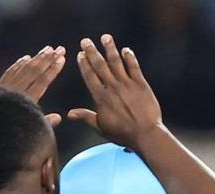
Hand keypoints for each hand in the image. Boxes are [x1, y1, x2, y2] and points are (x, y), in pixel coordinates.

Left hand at [0, 46, 65, 126]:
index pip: (42, 81)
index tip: (62, 59)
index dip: (53, 70)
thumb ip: (45, 123)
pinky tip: (26, 58)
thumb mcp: (30, 132)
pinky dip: (18, 64)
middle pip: (34, 71)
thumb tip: (59, 117)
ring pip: (23, 69)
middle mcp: (16, 91)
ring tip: (48, 49)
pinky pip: (10, 72)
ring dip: (36, 58)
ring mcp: (6, 88)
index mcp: (26, 101)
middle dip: (48, 59)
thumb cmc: (11, 135)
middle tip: (60, 49)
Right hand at [68, 34, 162, 148]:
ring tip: (105, 37)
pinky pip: (134, 67)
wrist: (145, 134)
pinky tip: (126, 50)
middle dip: (92, 51)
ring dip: (110, 49)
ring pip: (116, 62)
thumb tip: (69, 114)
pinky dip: (129, 57)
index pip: (89, 76)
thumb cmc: (122, 134)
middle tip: (86, 41)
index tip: (80, 54)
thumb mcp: (100, 127)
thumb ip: (86, 117)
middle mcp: (112, 87)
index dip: (84, 64)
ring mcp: (127, 84)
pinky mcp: (141, 84)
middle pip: (100, 65)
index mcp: (101, 98)